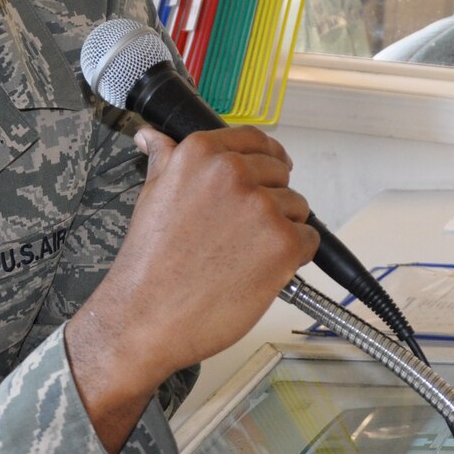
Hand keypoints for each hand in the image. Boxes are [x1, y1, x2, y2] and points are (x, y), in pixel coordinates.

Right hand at [67, 126, 318, 450]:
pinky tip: (259, 270)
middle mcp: (233, 172)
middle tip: (244, 232)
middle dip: (271, 200)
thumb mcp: (152, 196)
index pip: (255, 139)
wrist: (145, 317)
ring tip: (244, 256)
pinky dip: (293, 258)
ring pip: (297, 208)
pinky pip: (308, 241)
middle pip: (280, 174)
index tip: (270, 170)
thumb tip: (154, 136)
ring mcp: (261, 207)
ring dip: (281, 230)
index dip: (265, 157)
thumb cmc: (148, 266)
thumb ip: (165, 159)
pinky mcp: (283, 243)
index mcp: (201, 154)